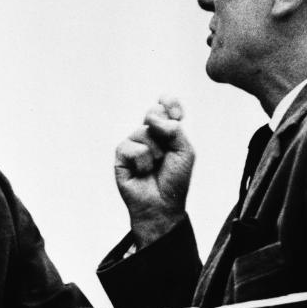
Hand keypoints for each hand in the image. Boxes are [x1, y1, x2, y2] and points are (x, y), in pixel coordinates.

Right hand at [115, 98, 194, 247]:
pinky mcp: (121, 156)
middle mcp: (150, 135)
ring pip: (143, 132)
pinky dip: (141, 162)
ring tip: (155, 167)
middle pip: (152, 113)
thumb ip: (174, 130)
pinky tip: (142, 173)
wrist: (162, 204)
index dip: (170, 103)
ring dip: (155, 152)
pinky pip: (131, 147)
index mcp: (167, 132)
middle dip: (161, 126)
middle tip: (166, 147)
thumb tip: (152, 120)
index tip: (177, 112)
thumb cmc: (175, 180)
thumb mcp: (185, 151)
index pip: (166, 107)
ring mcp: (134, 144)